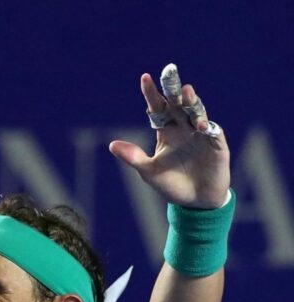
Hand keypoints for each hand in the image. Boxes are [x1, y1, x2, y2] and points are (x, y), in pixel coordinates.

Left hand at [109, 67, 229, 208]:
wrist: (195, 203)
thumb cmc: (171, 185)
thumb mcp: (149, 172)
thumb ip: (133, 158)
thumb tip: (111, 144)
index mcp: (165, 131)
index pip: (157, 107)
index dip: (152, 93)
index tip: (145, 78)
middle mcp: (183, 128)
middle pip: (177, 103)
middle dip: (173, 87)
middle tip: (169, 70)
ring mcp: (200, 134)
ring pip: (196, 112)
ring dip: (191, 102)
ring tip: (186, 91)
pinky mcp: (216, 145)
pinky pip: (211, 131)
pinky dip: (205, 126)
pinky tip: (198, 125)